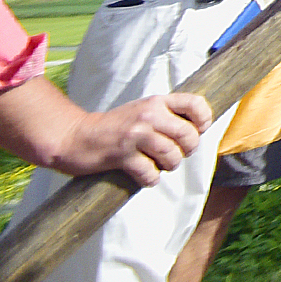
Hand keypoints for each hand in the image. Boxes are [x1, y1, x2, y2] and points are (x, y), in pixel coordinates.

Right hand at [58, 94, 210, 182]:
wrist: (76, 137)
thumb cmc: (115, 126)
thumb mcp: (143, 110)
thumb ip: (167, 115)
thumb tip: (198, 129)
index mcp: (157, 102)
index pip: (195, 103)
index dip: (204, 120)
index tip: (198, 130)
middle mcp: (148, 115)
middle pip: (188, 135)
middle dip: (188, 150)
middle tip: (177, 154)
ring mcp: (135, 135)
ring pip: (172, 155)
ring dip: (169, 165)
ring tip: (160, 165)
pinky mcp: (122, 156)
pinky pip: (150, 173)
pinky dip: (150, 179)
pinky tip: (144, 175)